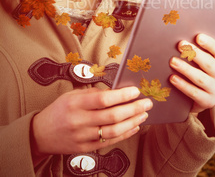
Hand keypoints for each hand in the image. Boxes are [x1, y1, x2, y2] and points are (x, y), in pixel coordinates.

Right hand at [31, 87, 152, 159]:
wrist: (41, 134)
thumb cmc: (60, 110)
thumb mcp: (72, 95)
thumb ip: (93, 94)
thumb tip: (118, 91)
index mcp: (76, 104)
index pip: (103, 99)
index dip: (122, 95)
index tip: (135, 91)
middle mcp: (79, 121)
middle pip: (112, 116)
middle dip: (133, 109)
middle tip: (147, 103)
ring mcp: (83, 137)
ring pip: (113, 131)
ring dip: (132, 122)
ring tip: (144, 114)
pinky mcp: (86, 148)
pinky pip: (109, 142)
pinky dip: (124, 134)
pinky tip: (134, 126)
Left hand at [169, 34, 214, 113]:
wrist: (198, 95)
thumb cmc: (197, 67)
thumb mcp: (200, 55)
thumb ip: (199, 43)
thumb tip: (192, 22)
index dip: (211, 44)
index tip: (198, 36)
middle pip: (210, 64)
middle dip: (195, 54)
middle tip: (180, 45)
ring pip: (201, 79)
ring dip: (186, 69)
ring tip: (172, 61)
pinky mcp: (208, 101)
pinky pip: (195, 94)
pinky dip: (183, 85)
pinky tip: (172, 78)